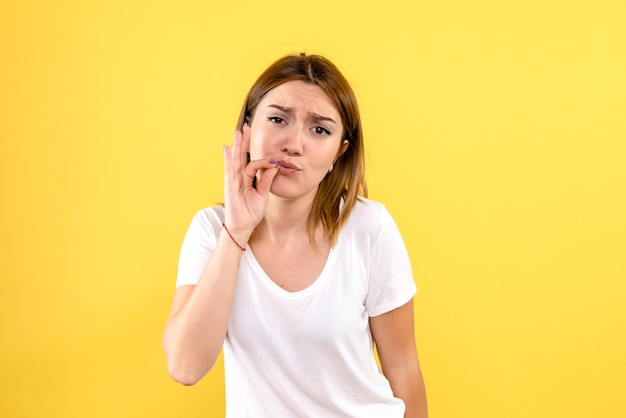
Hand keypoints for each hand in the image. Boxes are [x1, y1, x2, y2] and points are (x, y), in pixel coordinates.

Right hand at [222, 124, 278, 240]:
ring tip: (238, 132)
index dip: (264, 161)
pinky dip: (228, 158)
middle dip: (244, 142)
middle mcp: (239, 177)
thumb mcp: (263, 195)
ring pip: (235, 159)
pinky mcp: (229, 185)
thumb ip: (267, 180)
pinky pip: (229, 169)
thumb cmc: (251, 213)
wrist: (243, 226)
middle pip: (242, 156)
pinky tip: (227, 148)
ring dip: (237, 145)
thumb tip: (274, 167)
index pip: (255, 164)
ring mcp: (233, 180)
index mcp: (247, 179)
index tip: (273, 162)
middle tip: (247, 127)